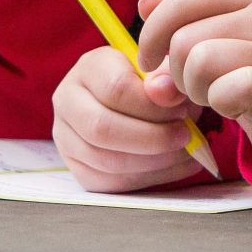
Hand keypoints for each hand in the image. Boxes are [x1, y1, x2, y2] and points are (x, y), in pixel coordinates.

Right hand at [51, 44, 204, 192]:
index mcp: (88, 68)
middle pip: (102, 129)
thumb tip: (167, 92)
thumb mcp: (162, 71)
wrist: (137, 106)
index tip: (183, 111)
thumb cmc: (152, 85)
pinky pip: (110, 182)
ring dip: (153, 162)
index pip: (116, 89)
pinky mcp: (77, 168)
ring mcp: (66, 138)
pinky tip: (172, 166)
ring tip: (184, 152)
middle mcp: (67, 101)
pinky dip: (148, 178)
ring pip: (105, 160)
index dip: (155, 105)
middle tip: (185, 136)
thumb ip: (166, 76)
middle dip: (152, 138)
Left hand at [136, 0, 251, 182]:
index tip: (149, 59)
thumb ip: (180, 25)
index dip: (154, 31)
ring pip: (199, 61)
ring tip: (217, 97)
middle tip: (198, 88)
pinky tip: (234, 108)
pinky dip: (218, 103)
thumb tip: (143, 6)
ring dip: (196, 89)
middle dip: (177, 72)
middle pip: (184, 38)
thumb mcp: (216, 44)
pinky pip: (225, 90)